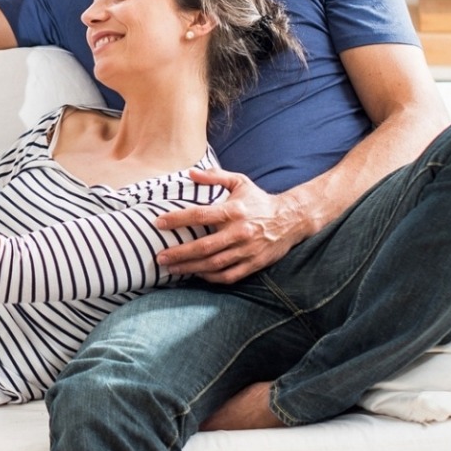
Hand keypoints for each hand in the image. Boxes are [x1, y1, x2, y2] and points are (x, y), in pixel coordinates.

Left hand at [152, 168, 312, 283]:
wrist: (291, 219)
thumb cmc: (259, 201)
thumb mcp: (240, 182)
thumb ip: (215, 177)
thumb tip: (190, 173)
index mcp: (234, 211)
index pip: (201, 215)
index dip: (178, 219)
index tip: (159, 223)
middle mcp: (240, 232)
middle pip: (204, 246)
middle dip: (179, 253)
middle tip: (160, 257)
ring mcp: (247, 250)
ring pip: (214, 264)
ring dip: (190, 268)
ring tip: (172, 268)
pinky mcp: (254, 264)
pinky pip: (228, 276)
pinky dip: (210, 277)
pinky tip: (196, 274)